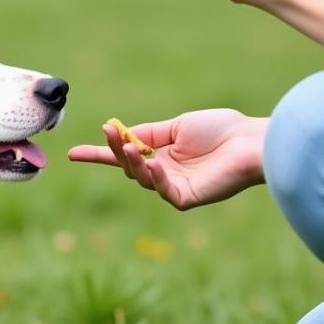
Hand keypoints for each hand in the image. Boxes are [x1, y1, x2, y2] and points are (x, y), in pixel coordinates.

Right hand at [68, 110, 267, 210]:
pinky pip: (163, 191)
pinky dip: (154, 178)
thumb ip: (148, 133)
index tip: (72, 154)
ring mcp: (175, 186)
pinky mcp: (187, 198)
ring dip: (132, 162)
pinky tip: (154, 164)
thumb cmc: (220, 129)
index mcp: (161, 153)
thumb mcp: (176, 125)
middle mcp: (165, 171)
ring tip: (131, 147)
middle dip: (115, 150)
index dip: (99, 154)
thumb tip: (119, 133)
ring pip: (141, 179)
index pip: (124, 154)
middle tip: (110, 134)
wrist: (250, 141)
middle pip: (128, 166)